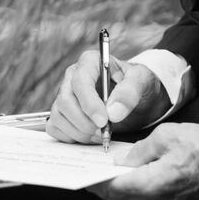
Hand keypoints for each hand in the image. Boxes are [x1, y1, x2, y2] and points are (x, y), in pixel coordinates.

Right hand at [46, 50, 170, 142]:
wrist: (139, 100)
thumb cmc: (139, 85)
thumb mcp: (143, 82)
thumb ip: (130, 92)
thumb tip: (112, 112)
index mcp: (90, 61)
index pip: (80, 81)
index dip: (89, 103)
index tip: (103, 121)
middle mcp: (73, 76)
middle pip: (65, 101)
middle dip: (84, 121)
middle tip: (103, 131)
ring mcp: (65, 95)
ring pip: (58, 116)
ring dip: (79, 132)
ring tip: (100, 134)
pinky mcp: (62, 113)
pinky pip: (55, 128)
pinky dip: (71, 137)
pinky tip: (89, 136)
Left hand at [89, 122, 198, 199]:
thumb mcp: (168, 135)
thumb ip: (141, 150)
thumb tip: (125, 161)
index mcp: (151, 187)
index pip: (113, 190)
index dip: (97, 183)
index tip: (86, 178)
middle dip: (109, 189)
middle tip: (97, 178)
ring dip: (130, 192)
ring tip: (122, 177)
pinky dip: (150, 195)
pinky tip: (151, 181)